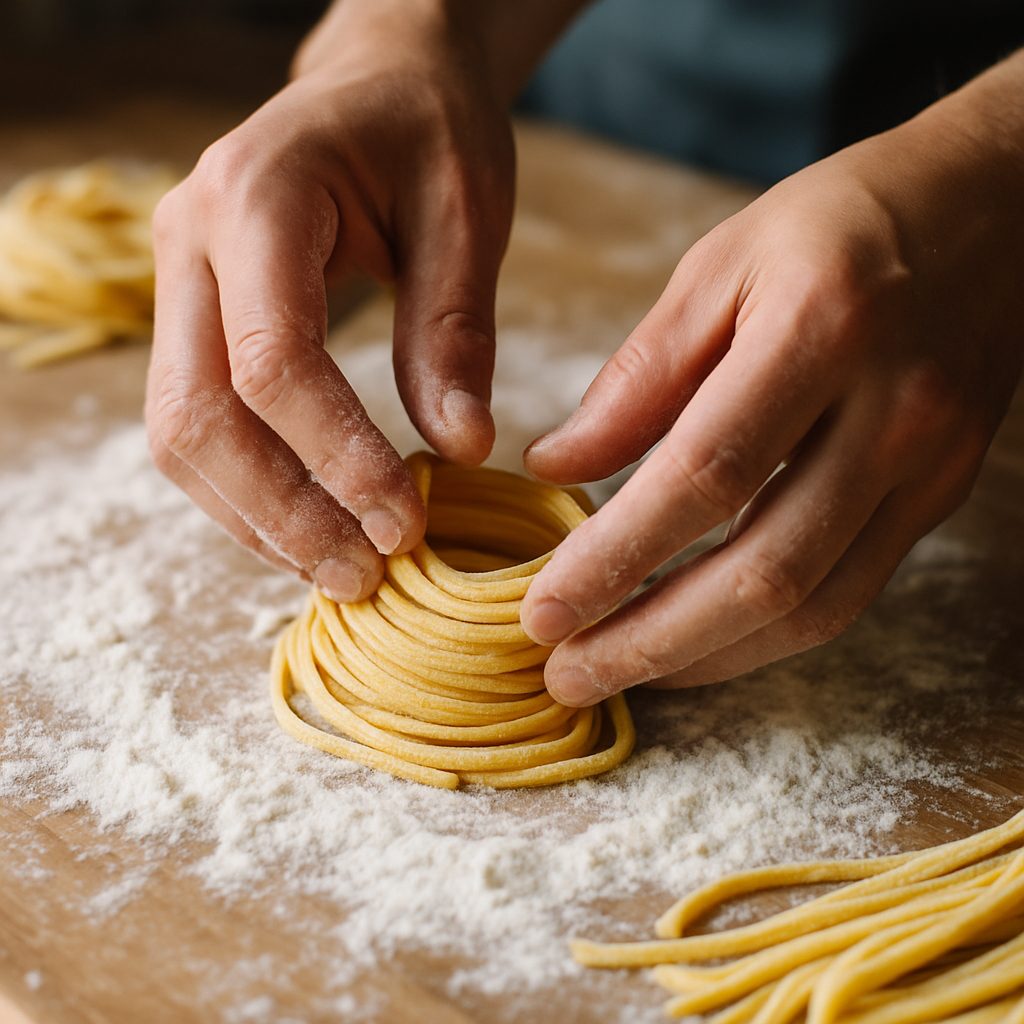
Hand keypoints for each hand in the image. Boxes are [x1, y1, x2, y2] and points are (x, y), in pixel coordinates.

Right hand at [145, 1, 514, 599]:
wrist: (376, 83)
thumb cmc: (428, 130)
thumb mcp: (466, 213)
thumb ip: (454, 331)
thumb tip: (461, 450)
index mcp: (256, 198)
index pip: (273, 361)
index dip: (337, 459)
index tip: (407, 526)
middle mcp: (189, 241)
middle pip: (200, 415)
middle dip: (283, 512)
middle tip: (366, 576)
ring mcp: (177, 282)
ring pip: (181, 434)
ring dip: (258, 518)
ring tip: (344, 570)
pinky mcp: (192, 317)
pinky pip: (197, 424)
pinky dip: (249, 491)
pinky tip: (312, 527)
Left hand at [522, 56, 1023, 703]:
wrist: (990, 208)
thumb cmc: (834, 227)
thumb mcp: (719, 267)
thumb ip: (638, 376)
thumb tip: (556, 467)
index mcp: (822, 329)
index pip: (704, 476)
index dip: (615, 556)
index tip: (541, 608)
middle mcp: (891, 410)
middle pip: (765, 569)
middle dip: (652, 641)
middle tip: (566, 673)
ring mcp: (931, 463)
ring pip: (814, 605)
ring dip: (705, 657)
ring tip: (616, 671)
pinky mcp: (943, 495)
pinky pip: (849, 594)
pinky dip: (762, 635)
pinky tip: (695, 642)